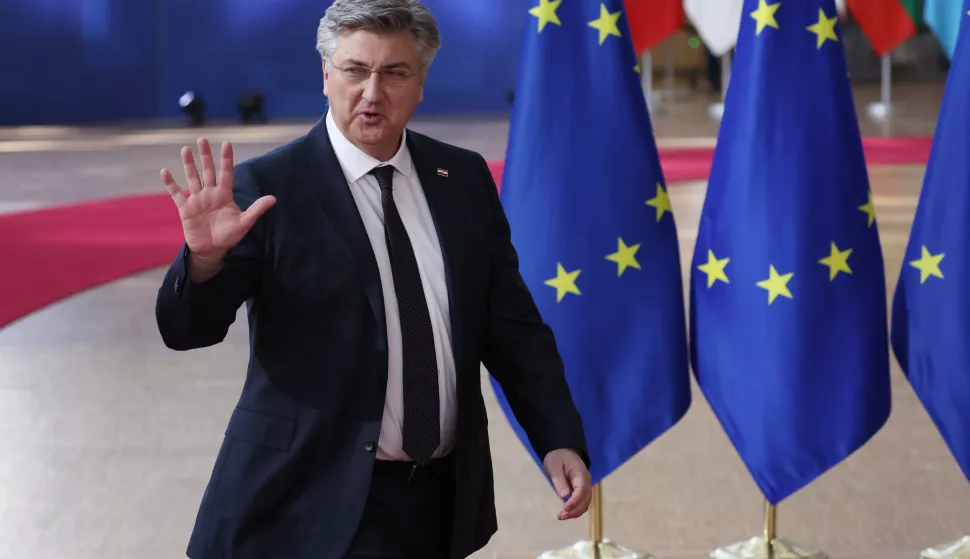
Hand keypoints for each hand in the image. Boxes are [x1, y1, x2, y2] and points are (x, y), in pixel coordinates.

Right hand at [160, 138, 275, 259]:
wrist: (212, 249)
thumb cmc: (229, 235)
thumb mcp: (244, 223)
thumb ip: (256, 209)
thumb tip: (273, 198)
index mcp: (224, 195)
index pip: (226, 173)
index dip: (226, 159)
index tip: (227, 143)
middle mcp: (210, 194)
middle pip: (207, 171)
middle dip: (205, 156)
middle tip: (202, 139)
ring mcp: (197, 200)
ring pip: (192, 178)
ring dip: (189, 165)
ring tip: (185, 149)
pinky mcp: (185, 209)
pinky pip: (176, 194)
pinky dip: (170, 184)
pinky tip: (165, 172)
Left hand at [542, 448, 591, 520]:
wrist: (563, 452)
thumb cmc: (557, 457)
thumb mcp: (554, 466)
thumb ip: (559, 480)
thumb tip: (564, 496)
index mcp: (580, 473)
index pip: (581, 490)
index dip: (575, 501)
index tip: (565, 508)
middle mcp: (586, 481)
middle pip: (586, 499)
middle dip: (575, 510)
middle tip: (560, 516)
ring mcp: (585, 486)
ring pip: (585, 503)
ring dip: (575, 512)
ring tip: (561, 516)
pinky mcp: (582, 491)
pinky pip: (582, 502)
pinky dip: (575, 509)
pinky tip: (566, 513)